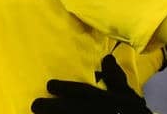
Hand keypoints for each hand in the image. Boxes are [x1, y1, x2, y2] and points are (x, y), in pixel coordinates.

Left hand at [31, 54, 151, 113]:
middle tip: (35, 104)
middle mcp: (101, 112)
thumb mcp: (127, 95)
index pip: (85, 93)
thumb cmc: (132, 113)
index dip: (66, 89)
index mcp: (108, 101)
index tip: (49, 85)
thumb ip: (115, 78)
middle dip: (54, 107)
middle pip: (75, 110)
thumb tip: (106, 58)